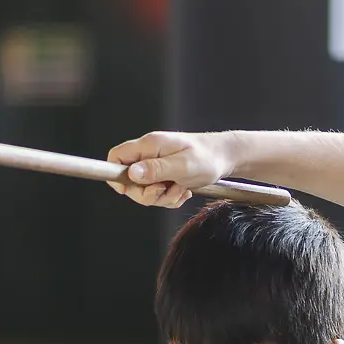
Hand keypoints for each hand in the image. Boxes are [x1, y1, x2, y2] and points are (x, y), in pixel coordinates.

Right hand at [106, 131, 232, 207]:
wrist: (227, 158)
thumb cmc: (208, 157)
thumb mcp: (183, 166)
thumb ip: (156, 169)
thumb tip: (131, 173)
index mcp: (150, 145)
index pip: (117, 156)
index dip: (116, 175)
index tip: (129, 190)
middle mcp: (150, 154)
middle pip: (129, 180)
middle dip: (146, 194)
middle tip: (165, 190)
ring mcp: (157, 165)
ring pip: (144, 191)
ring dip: (161, 197)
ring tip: (180, 189)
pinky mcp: (164, 175)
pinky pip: (157, 194)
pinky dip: (169, 198)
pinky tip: (183, 191)